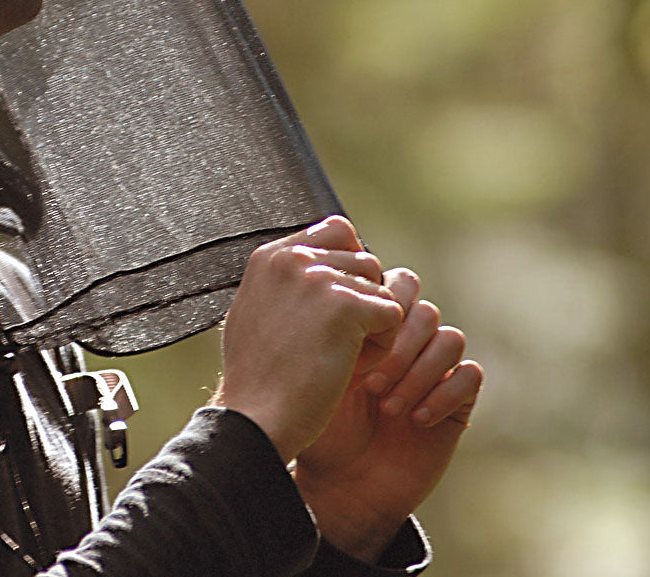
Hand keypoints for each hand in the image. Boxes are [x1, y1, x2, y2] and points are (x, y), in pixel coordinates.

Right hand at [210, 216, 404, 462]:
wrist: (256, 419)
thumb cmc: (257, 379)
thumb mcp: (257, 312)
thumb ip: (286, 281)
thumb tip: (321, 260)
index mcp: (269, 256)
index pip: (336, 230)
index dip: (349, 268)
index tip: (338, 307)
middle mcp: (293, 257)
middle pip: (364, 259)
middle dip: (363, 299)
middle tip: (338, 340)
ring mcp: (319, 278)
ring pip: (381, 286)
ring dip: (373, 323)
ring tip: (342, 355)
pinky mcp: (346, 305)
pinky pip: (393, 313)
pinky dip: (383, 346)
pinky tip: (352, 366)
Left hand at [292, 284, 481, 560]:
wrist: (342, 485)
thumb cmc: (322, 429)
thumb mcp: (319, 375)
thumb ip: (335, 329)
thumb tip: (344, 288)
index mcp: (374, 327)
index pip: (398, 285)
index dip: (384, 309)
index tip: (354, 346)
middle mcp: (407, 344)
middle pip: (425, 310)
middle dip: (400, 344)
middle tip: (370, 383)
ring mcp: (433, 371)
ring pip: (450, 338)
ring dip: (419, 371)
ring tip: (388, 406)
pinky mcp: (457, 402)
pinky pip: (470, 375)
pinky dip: (444, 394)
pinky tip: (415, 420)